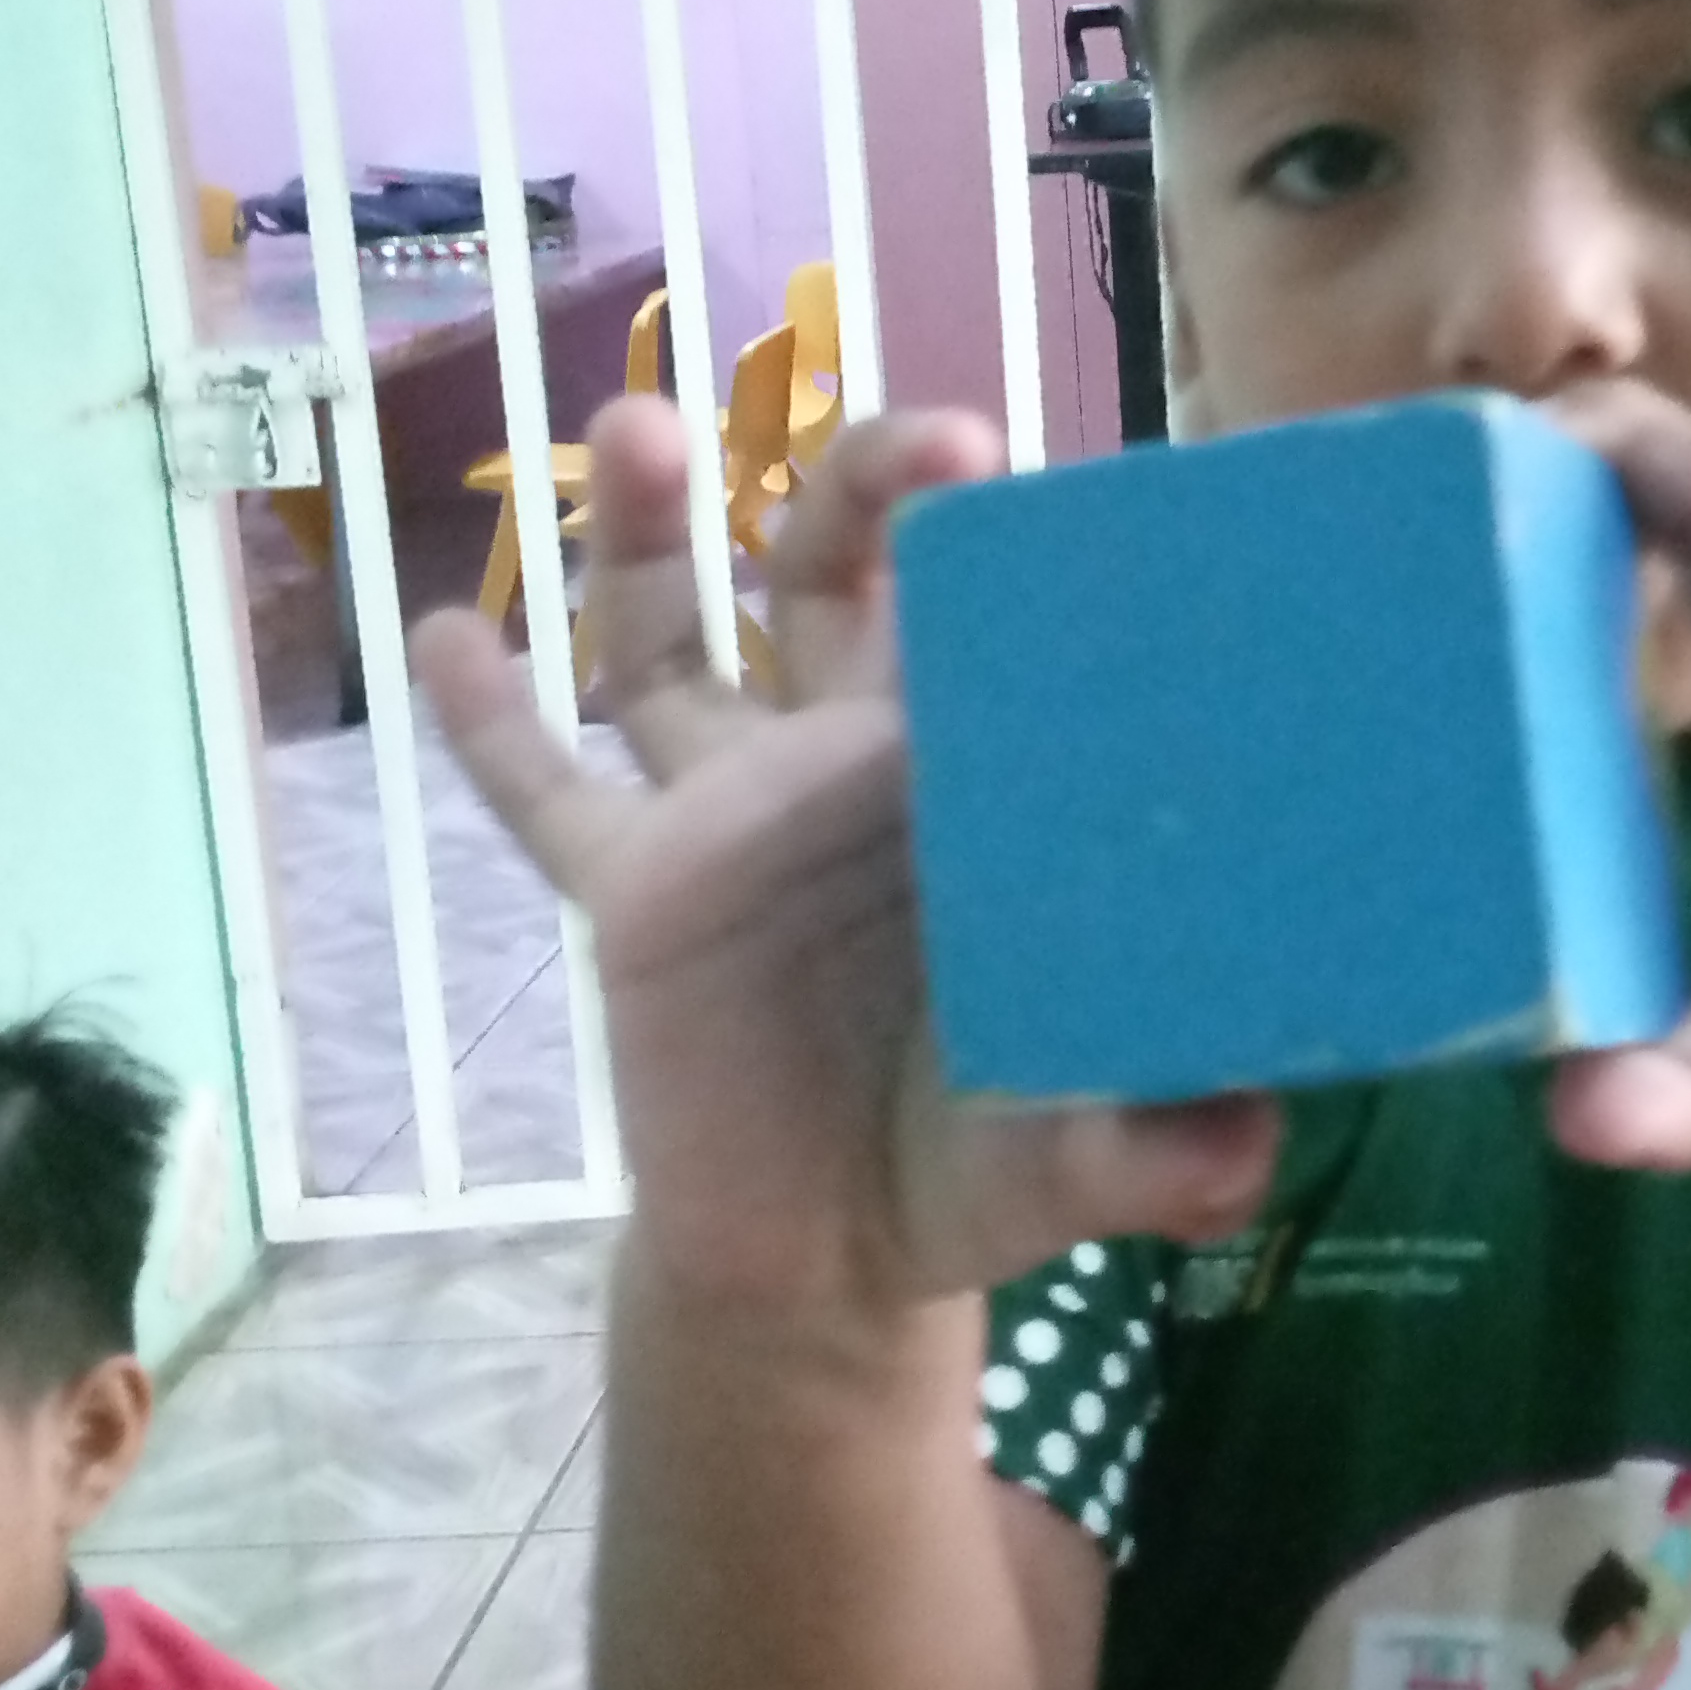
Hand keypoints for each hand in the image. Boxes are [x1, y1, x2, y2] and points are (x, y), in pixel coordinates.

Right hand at [413, 402, 1277, 1313]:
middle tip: (922, 440)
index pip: (997, 630)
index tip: (1030, 484)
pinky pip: (546, 793)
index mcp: (976, 790)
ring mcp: (734, 813)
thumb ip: (1161, 1153)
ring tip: (642, 422)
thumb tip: (1245, 1151)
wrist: (826, 1268)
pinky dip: (492, 721)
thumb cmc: (972, 1169)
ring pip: (680, 643)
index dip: (1007, 553)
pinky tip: (446, 634)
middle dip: (867, 487)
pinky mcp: (636, 891)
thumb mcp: (1078, 1164)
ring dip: (656, 531)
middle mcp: (853, 766)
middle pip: (847, 578)